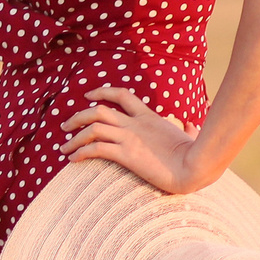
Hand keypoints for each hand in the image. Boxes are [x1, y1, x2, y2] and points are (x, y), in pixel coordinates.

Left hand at [59, 87, 217, 195]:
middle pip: (98, 110)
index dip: (102, 92)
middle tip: (65, 125)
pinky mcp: (126, 155)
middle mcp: (135, 124)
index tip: (88, 96)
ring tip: (63, 147)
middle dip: (78, 116)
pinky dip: (81, 152)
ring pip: (92, 128)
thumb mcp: (190, 136)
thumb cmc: (195, 154)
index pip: (122, 95)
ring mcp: (130, 138)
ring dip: (74, 137)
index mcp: (149, 117)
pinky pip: (96, 149)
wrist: (196, 167)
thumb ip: (187, 128)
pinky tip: (74, 159)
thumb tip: (191, 125)